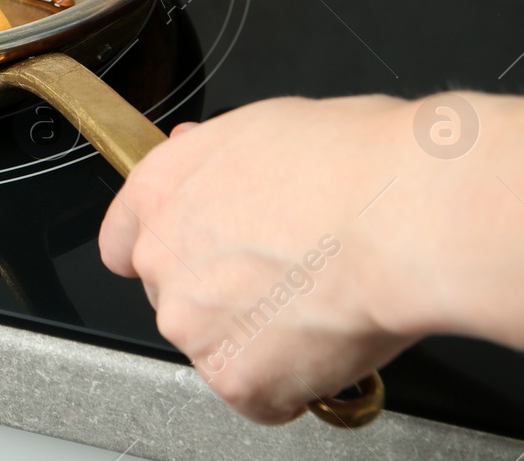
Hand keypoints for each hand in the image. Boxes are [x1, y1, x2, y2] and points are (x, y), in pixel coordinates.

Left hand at [99, 96, 420, 423]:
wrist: (400, 215)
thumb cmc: (353, 163)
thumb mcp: (262, 129)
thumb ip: (215, 162)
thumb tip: (207, 165)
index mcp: (159, 190)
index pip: (124, 240)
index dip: (170, 253)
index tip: (193, 261)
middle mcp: (160, 256)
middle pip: (175, 296)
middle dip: (223, 297)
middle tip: (288, 279)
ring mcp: (190, 321)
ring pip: (216, 346)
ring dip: (258, 341)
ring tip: (318, 306)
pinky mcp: (233, 375)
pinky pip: (260, 395)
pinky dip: (294, 384)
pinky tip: (327, 342)